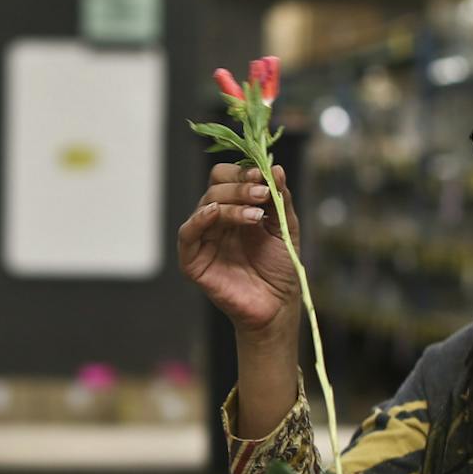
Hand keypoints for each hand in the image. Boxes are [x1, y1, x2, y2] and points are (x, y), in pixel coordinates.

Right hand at [178, 163, 300, 339]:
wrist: (277, 305)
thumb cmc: (280, 268)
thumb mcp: (285, 227)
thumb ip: (280, 199)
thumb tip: (276, 168)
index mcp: (236, 209)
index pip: (227, 178)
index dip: (243, 173)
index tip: (263, 177)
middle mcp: (217, 221)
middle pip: (215, 187)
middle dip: (240, 187)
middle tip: (262, 194)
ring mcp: (204, 240)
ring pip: (205, 206)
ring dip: (230, 203)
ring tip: (255, 214)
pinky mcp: (193, 261)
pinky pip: (187, 234)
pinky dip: (199, 220)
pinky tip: (216, 213)